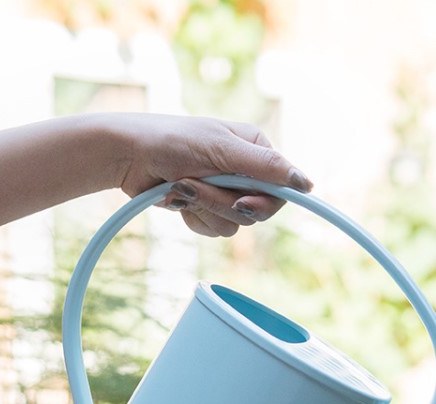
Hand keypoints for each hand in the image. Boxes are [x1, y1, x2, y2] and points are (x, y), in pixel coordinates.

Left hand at [115, 113, 312, 236]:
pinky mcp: (206, 209)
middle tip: (197, 187)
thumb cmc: (172, 140)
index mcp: (255, 151)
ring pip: (234, 225)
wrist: (128, 156)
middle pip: (257, 212)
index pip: (281, 189)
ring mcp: (225, 193)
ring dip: (204, 208)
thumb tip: (306, 183)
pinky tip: (177, 197)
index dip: (264, 201)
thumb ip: (266, 167)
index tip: (242, 201)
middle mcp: (244, 173)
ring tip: (181, 185)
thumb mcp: (222, 149)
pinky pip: (214, 230)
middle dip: (223, 203)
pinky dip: (193, 216)